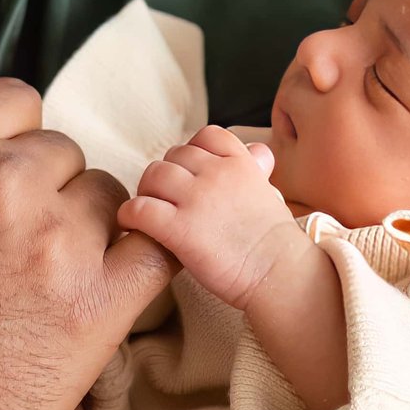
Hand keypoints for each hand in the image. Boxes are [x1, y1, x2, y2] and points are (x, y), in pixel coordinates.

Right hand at [0, 79, 175, 409]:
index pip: (19, 106)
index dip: (9, 151)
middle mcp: (4, 179)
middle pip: (64, 156)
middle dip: (42, 197)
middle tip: (7, 255)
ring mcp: (55, 243)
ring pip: (108, 203)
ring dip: (84, 236)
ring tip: (41, 287)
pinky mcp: (95, 309)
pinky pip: (154, 255)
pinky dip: (139, 266)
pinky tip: (109, 289)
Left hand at [117, 126, 306, 309]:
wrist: (279, 273)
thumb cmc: (275, 241)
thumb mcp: (269, 192)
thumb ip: (256, 170)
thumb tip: (258, 151)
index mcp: (240, 164)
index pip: (206, 136)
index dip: (192, 152)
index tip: (190, 173)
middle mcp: (216, 174)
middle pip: (174, 156)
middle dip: (167, 176)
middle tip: (164, 198)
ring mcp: (196, 199)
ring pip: (153, 175)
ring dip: (146, 191)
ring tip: (148, 212)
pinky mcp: (179, 228)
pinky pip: (140, 208)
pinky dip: (130, 215)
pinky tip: (133, 226)